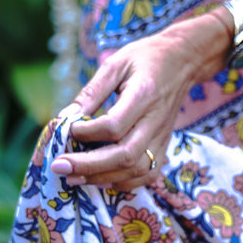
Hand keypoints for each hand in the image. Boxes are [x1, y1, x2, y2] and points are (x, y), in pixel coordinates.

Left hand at [49, 8, 233, 189]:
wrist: (182, 61)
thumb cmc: (145, 59)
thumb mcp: (115, 64)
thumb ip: (92, 92)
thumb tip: (65, 118)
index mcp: (144, 94)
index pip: (114, 125)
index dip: (87, 132)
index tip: (68, 129)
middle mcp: (155, 121)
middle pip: (125, 155)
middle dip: (89, 165)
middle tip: (59, 166)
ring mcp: (162, 136)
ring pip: (137, 170)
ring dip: (103, 178)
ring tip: (74, 177)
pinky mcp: (164, 146)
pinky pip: (147, 175)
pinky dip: (123, 183)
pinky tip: (101, 179)